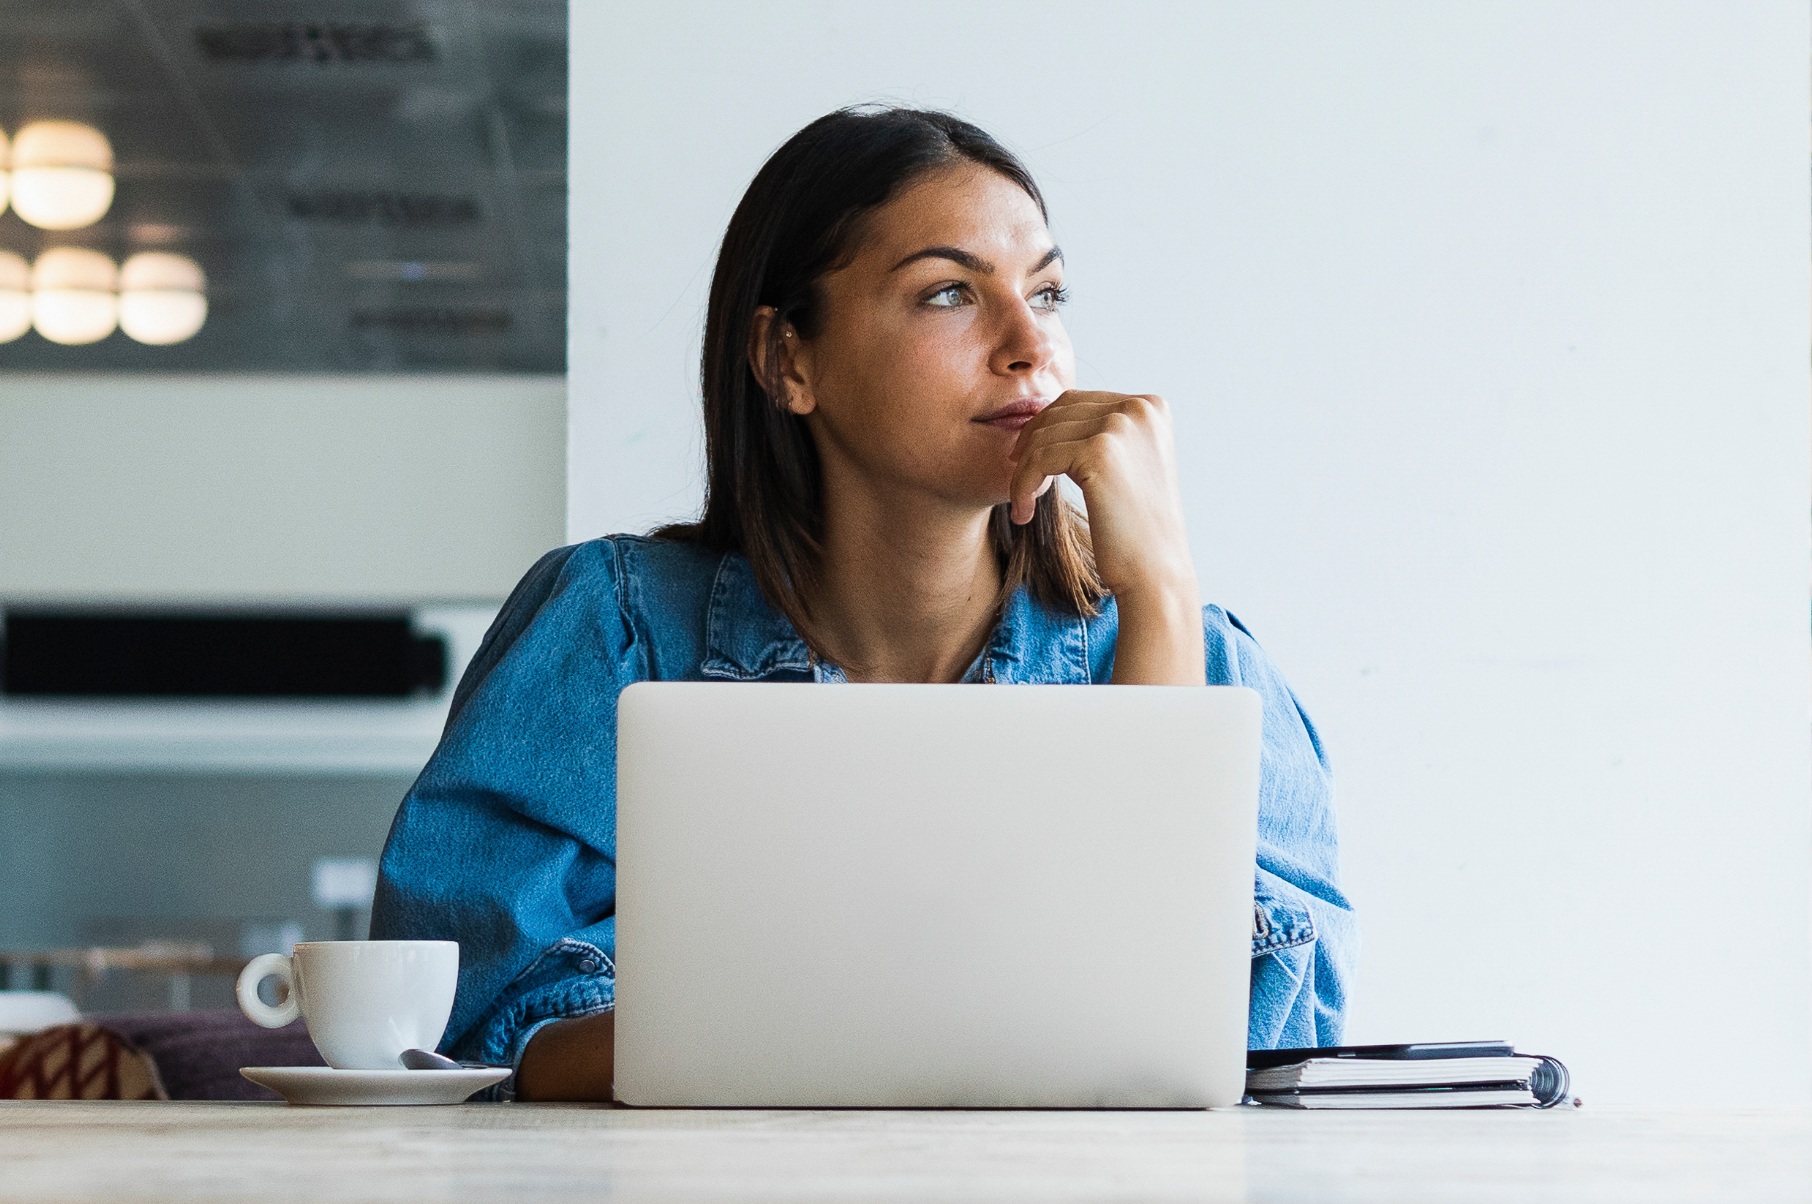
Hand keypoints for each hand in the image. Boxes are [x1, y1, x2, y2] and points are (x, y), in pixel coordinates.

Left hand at [1009, 390, 1204, 684]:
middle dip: (1031, 445)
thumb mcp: (1127, 465)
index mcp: (1150, 407)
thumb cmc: (1136, 527)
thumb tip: (1048, 410)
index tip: (1027, 459)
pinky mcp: (1099, 452)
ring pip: (1044, 436)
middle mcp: (1139, 409)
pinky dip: (1022, 485)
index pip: (1078, 401)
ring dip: (1024, 471)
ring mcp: (1121, 426)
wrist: (1155, 571)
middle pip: (1059, 412)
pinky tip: (1024, 512)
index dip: (1045, 429)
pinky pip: (1038, 460)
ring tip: (1023, 503)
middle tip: (1020, 481)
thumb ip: (1101, 434)